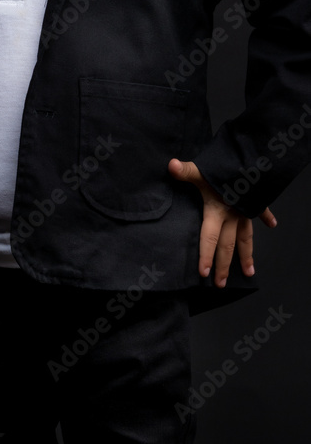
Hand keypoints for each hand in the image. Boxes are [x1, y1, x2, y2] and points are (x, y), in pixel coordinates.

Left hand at [168, 158, 276, 286]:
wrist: (250, 159)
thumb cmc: (223, 167)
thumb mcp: (202, 169)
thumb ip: (186, 171)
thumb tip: (171, 166)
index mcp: (217, 211)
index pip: (209, 238)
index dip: (206, 256)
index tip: (204, 274)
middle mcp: (232, 215)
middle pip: (227, 246)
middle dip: (224, 265)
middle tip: (222, 284)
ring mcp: (245, 209)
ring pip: (246, 237)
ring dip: (247, 255)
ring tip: (249, 272)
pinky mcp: (255, 199)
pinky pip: (261, 211)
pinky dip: (266, 217)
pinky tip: (272, 224)